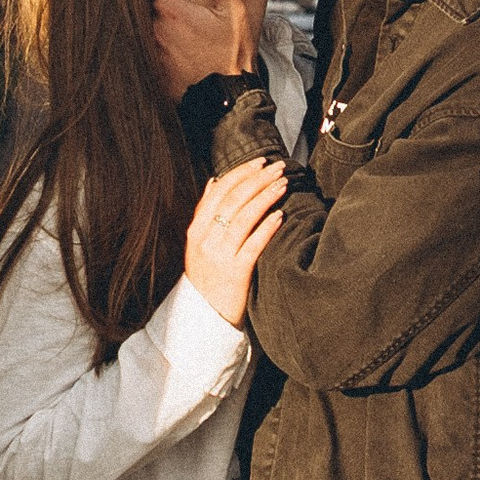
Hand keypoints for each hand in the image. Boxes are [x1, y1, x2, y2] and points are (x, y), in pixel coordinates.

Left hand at [152, 0, 258, 101]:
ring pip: (151, 35)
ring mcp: (153, 51)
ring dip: (163, 36)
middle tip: (187, 23)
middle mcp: (156, 30)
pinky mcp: (154, 70)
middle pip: (153, 14)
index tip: (182, 1)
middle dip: (167, 17)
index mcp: (172, 11)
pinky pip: (152, 56)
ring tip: (184, 42)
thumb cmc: (230, 52)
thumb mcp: (231, 13)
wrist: (225, 95)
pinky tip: (179, 59)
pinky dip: (162, 55)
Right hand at [184, 157, 286, 329]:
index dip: (241, 173)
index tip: (260, 162)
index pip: (218, 191)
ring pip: (244, 217)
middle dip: (258, 179)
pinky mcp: (235, 273)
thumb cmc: (208, 277)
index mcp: (196, 230)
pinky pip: (253, 244)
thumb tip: (213, 181)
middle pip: (233, 200)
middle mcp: (205, 240)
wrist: (205, 318)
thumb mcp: (199, 244)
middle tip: (278, 167)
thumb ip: (205, 212)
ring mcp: (219, 256)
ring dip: (266, 197)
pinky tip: (280, 215)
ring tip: (283, 184)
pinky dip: (267, 227)